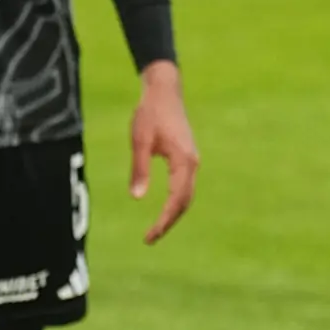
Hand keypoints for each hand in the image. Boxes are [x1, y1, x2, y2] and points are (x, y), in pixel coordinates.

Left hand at [129, 61, 198, 244]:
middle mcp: (192, 163)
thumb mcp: (139, 141)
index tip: (149, 236)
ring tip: (156, 229)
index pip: (177, 200)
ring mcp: (192, 160)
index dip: (164, 221)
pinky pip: (186, 186)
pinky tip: (164, 210)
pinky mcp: (188, 158)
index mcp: (183, 160)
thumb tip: (137, 198)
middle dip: (169, 222)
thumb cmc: (149, 113)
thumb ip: (139, 169)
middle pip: (185, 202)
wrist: (164, 91)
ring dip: (174, 214)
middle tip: (150, 238)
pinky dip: (177, 202)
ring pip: (187, 195)